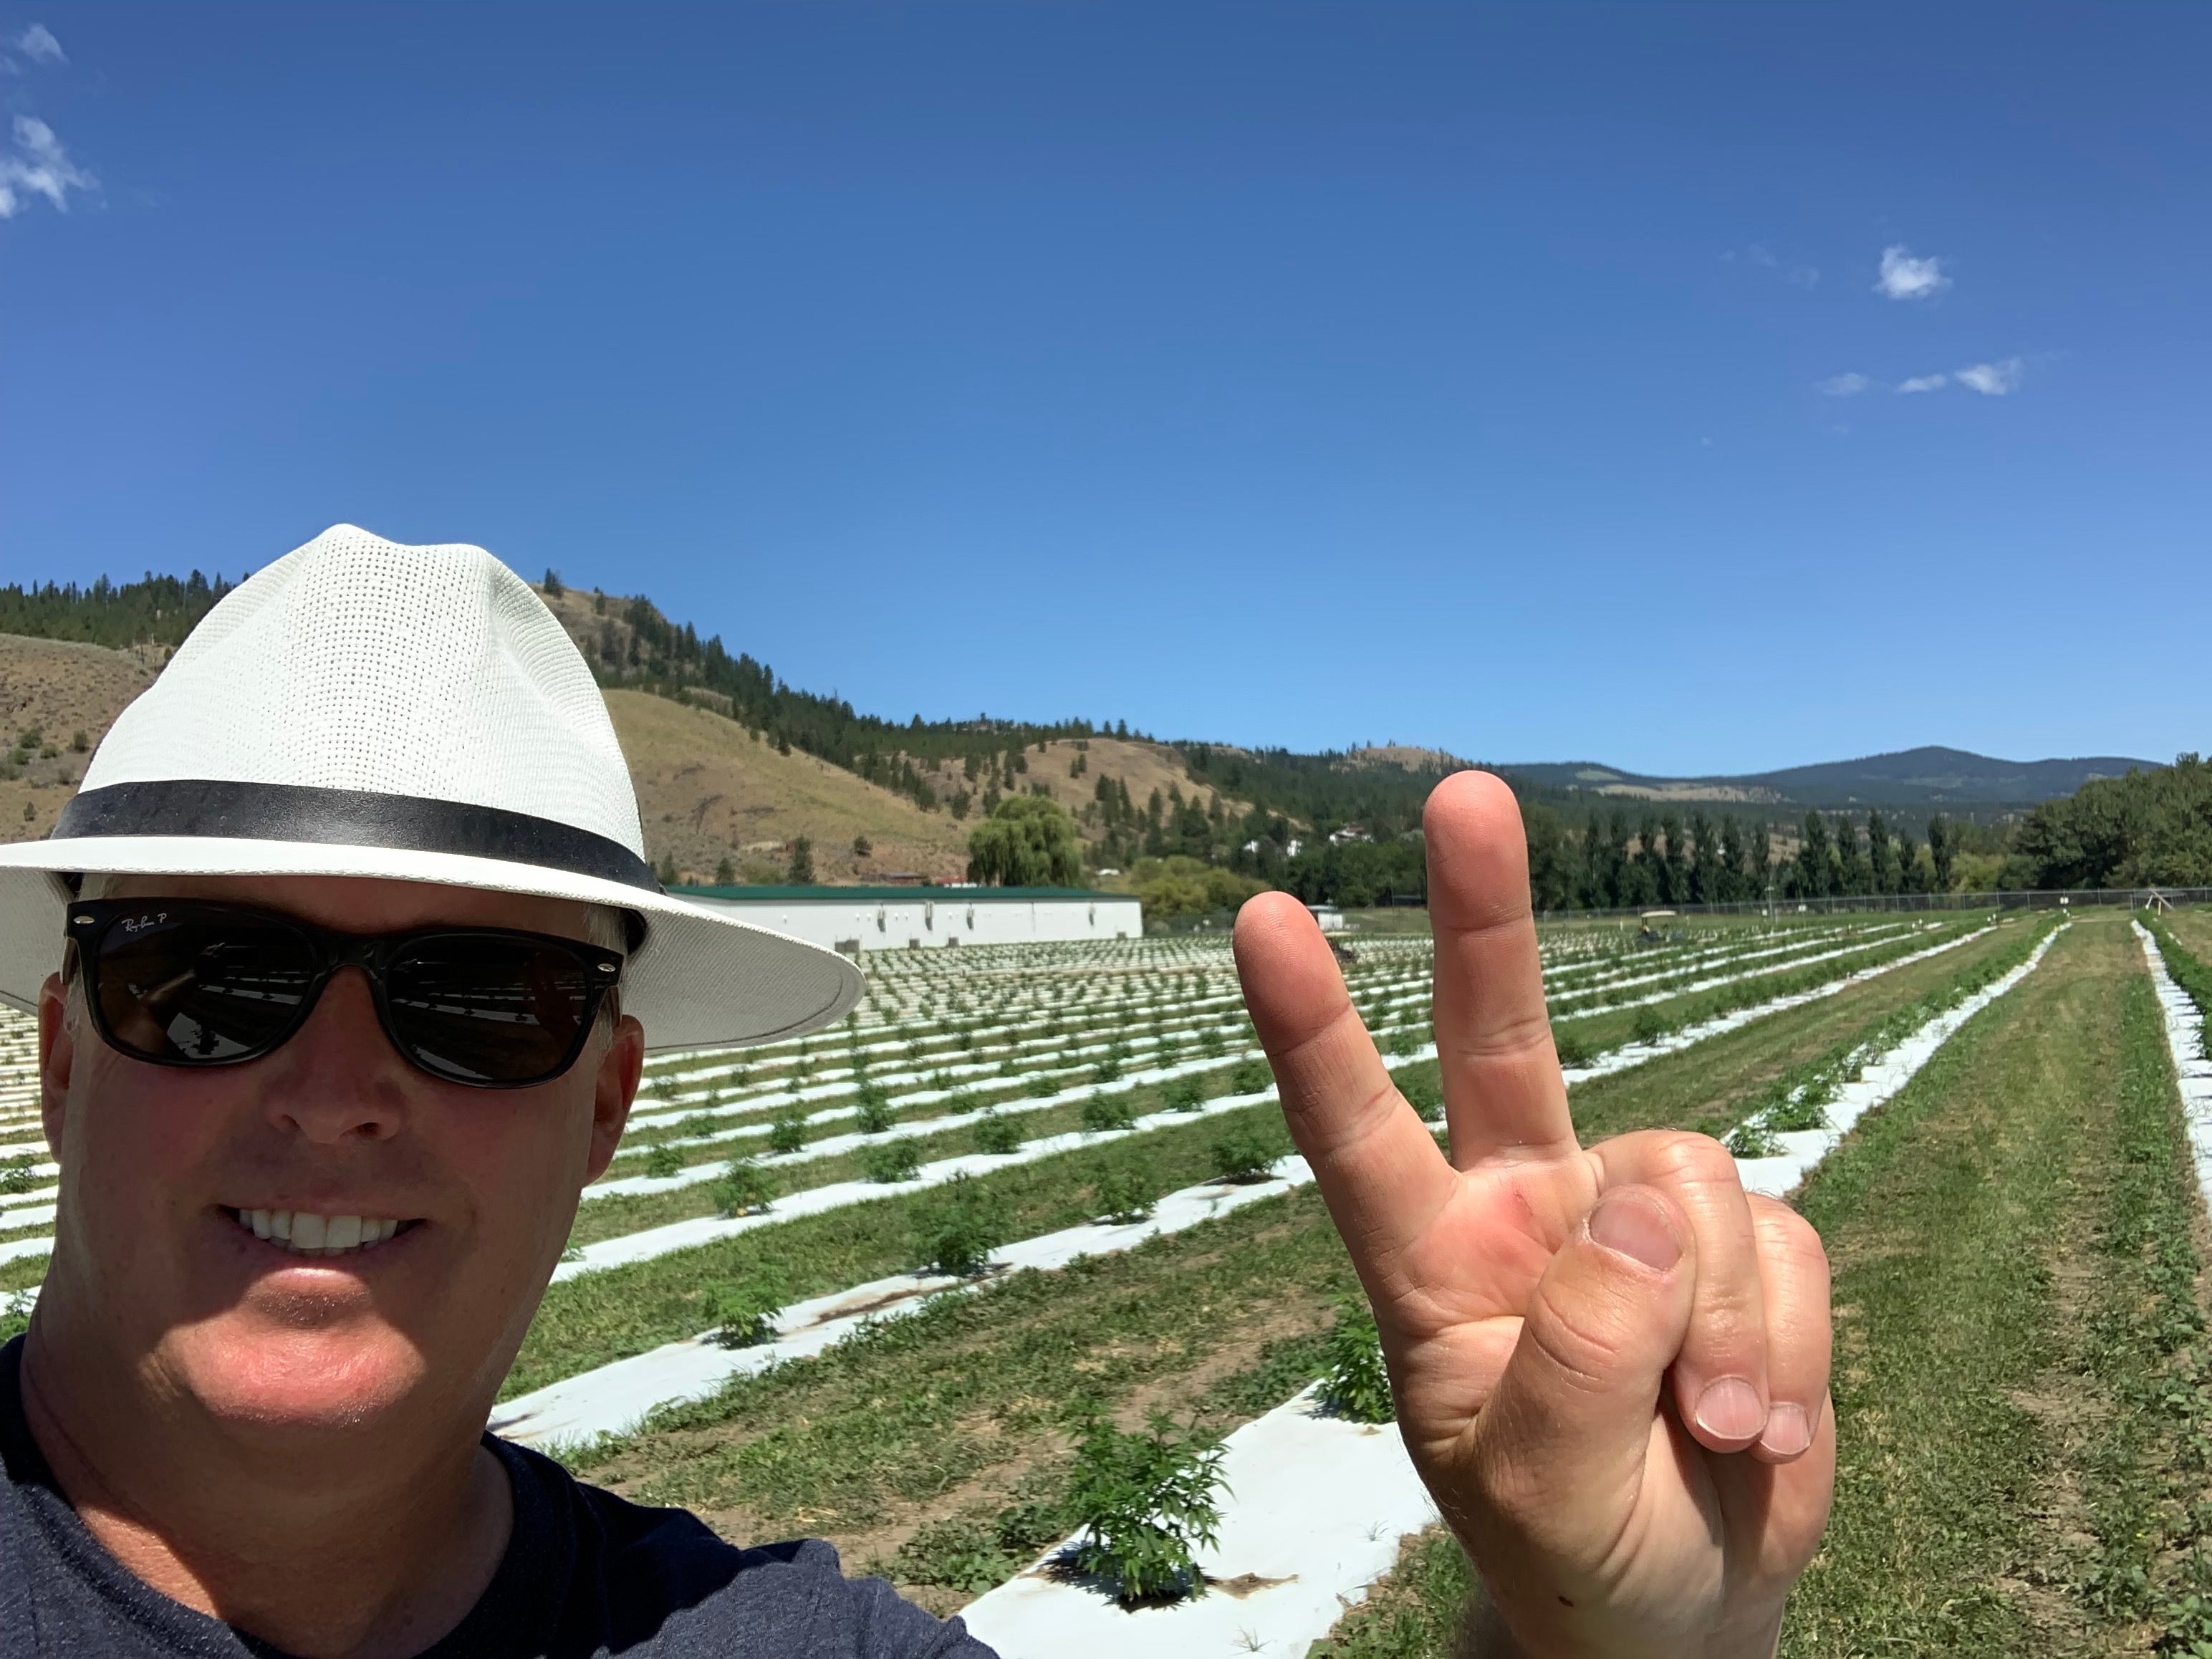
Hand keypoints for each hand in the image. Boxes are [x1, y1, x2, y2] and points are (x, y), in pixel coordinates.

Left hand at [1233, 772, 1833, 1658]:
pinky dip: (1785, 1342)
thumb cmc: (1571, 1554)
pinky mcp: (1740, 1243)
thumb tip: (1642, 1197)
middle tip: (1461, 793)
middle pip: (1502, 1038)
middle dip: (1485, 916)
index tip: (1262, 915)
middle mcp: (1525, 1209)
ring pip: (1689, 1183)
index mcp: (1431, 1264)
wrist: (1678, 1612)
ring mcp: (1633, 1216)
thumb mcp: (1540, 1489)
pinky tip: (1753, 1423)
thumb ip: (1576, 1355)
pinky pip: (1784, 1241)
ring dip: (1721, 1325)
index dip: (1311, 1025)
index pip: (1353, 1132)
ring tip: (1707, 1430)